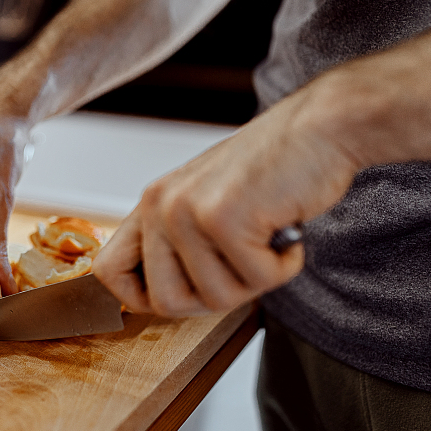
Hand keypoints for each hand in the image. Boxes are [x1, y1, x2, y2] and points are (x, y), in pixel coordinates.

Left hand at [92, 89, 358, 316]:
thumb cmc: (273, 168)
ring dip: (255, 279)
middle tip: (244, 260)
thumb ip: (178, 242)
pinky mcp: (221, 218)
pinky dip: (283, 265)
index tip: (186, 291)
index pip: (109, 272)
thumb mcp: (208, 202)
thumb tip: (155, 297)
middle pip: (165, 302)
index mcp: (151, 203)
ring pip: (215, 299)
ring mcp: (185, 211)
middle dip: (214, 297)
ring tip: (266, 234)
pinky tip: (285, 226)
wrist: (320, 128)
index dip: (144, 298)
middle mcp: (159, 205)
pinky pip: (256, 281)